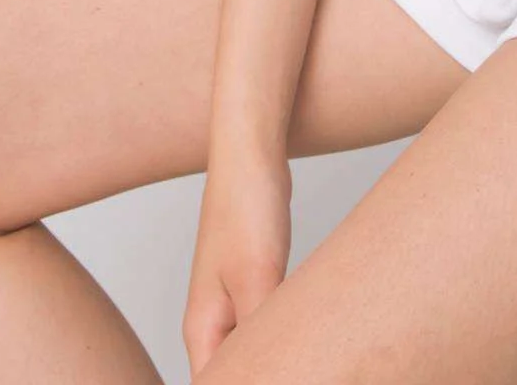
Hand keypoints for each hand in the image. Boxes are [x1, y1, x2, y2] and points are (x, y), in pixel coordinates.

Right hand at [183, 144, 293, 377]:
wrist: (252, 153)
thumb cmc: (246, 207)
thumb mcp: (258, 279)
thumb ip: (257, 335)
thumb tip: (271, 369)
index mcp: (202, 331)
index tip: (286, 377)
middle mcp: (212, 324)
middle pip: (234, 375)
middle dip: (266, 376)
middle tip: (308, 368)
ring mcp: (233, 304)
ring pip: (253, 353)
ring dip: (279, 360)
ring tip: (313, 361)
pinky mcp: (255, 285)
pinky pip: (266, 327)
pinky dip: (285, 336)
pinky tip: (310, 337)